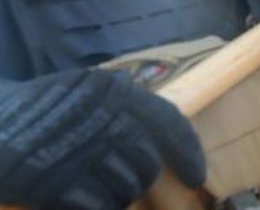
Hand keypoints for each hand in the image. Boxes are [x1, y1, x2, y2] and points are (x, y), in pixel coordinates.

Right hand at [0, 68, 205, 208]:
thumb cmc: (33, 114)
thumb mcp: (78, 93)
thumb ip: (117, 103)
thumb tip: (158, 131)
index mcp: (109, 90)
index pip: (168, 120)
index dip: (188, 152)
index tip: (197, 176)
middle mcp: (98, 115)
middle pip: (147, 163)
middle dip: (139, 181)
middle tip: (121, 185)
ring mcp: (75, 149)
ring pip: (126, 188)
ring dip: (116, 197)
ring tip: (92, 190)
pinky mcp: (51, 182)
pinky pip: (99, 206)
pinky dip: (96, 208)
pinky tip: (79, 202)